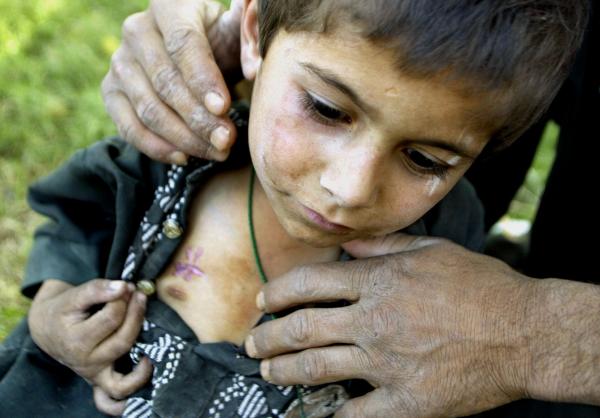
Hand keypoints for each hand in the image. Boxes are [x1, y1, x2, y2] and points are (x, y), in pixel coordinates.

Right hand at [28, 279, 151, 415]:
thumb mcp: (74, 295)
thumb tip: (124, 287)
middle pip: (122, 339)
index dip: (123, 298)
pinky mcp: (101, 380)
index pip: (111, 318)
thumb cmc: (63, 310)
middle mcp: (85, 362)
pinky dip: (135, 382)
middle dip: (135, 313)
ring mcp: (94, 374)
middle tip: (139, 295)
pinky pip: (118, 393)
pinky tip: (148, 361)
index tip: (126, 286)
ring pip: (125, 360)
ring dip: (140, 337)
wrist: (48, 329)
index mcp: (75, 341)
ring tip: (144, 317)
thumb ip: (97, 289)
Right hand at [102, 0, 243, 163]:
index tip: (224, 108)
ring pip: (149, 109)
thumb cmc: (220, 39)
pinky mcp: (111, 91)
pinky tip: (185, 157)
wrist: (191, 51)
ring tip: (216, 152)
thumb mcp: (238, 31)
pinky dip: (157, 148)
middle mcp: (136, 30)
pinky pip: (128, 127)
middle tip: (226, 140)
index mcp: (169, 6)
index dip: (203, 79)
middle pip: (166, 82)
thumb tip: (254, 69)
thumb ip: (250, 40)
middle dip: (198, 118)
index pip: (184, 44)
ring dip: (184, 138)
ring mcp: (119, 62)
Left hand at [245, 234, 535, 417]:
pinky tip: (310, 415)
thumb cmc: (480, 286)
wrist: (526, 331)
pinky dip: (327, 416)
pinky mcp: (407, 400)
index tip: (262, 300)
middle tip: (251, 343)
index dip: (276, 293)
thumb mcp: (431, 250)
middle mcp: (374, 319)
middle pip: (302, 328)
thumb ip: (383, 245)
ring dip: (283, 371)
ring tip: (268, 371)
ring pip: (316, 367)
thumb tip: (346, 243)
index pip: (309, 284)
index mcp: (379, 281)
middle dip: (267, 336)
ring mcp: (387, 362)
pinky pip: (355, 414)